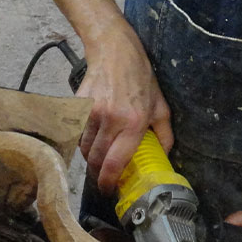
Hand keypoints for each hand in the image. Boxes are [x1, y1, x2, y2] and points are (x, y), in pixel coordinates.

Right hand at [76, 22, 172, 191]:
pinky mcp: (78, 105)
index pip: (115, 162)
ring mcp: (91, 112)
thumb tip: (163, 158)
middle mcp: (111, 119)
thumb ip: (164, 134)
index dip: (109, 182)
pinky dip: (83, 141)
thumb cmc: (140, 78)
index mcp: (134, 122)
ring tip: (99, 157)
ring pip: (84, 149)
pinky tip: (93, 137)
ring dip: (90, 158)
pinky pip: (77, 134)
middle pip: (96, 160)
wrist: (115, 51)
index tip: (108, 191)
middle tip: (103, 178)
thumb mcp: (161, 106)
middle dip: (98, 174)